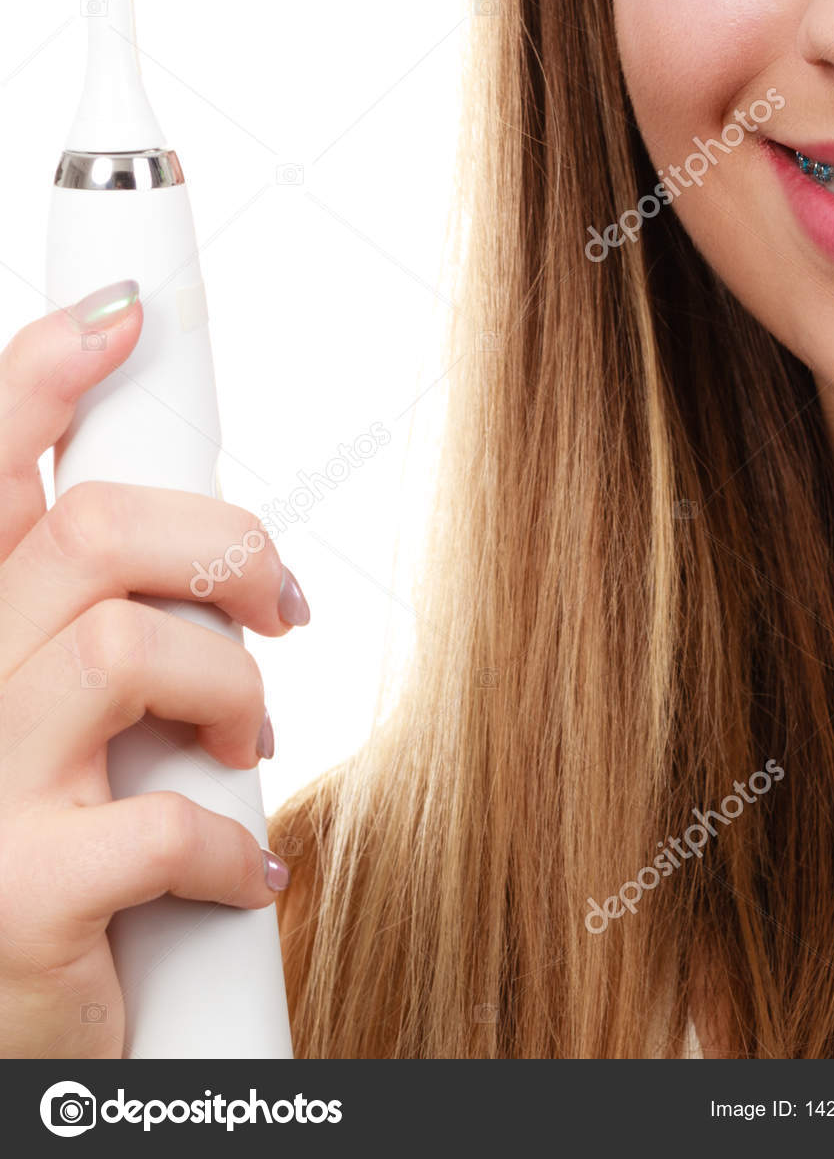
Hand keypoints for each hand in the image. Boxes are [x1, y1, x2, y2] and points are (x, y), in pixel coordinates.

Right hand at [0, 282, 307, 1057]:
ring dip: (235, 691)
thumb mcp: (68, 725)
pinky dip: (237, 844)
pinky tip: (243, 873)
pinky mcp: (13, 894)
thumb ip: (103, 623)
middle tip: (280, 608)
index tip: (121, 318)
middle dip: (220, 547)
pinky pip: (165, 819)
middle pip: (88, 532)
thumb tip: (225, 551)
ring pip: (132, 648)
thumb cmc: (57, 858)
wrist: (22, 1042)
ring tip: (248, 748)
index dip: (35, 376)